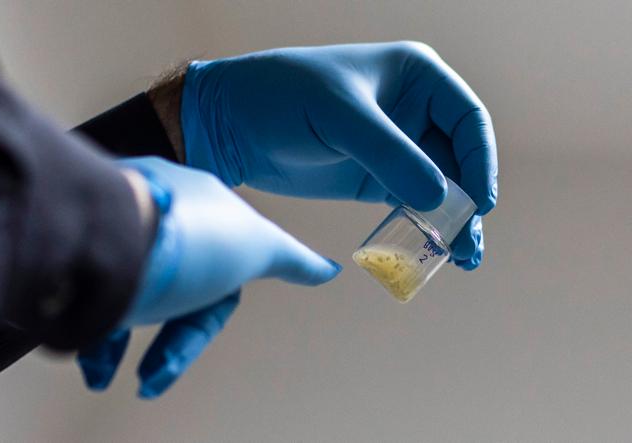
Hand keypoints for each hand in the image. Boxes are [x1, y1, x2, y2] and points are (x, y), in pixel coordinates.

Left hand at [78, 157, 340, 397]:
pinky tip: (91, 361)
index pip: (220, 281)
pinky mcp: (89, 258)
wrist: (116, 237)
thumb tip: (330, 270)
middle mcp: (164, 229)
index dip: (208, 321)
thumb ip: (292, 260)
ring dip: (119, 347)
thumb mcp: (257, 248)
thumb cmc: (191, 240)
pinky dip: (95, 337)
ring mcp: (124, 244)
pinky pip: (93, 301)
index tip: (186, 353)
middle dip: (169, 342)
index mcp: (204, 215)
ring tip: (103, 373)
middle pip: (178, 299)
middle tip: (150, 378)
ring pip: (132, 305)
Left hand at [181, 42, 496, 268]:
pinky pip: (409, 204)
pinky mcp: (371, 179)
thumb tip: (441, 199)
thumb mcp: (339, 116)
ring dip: (451, 222)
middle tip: (468, 245)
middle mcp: (412, 112)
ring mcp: (394, 149)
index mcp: (415, 76)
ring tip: (461, 258)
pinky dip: (422, 227)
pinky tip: (431, 252)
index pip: (468, 119)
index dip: (480, 160)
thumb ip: (390, 154)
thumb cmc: (282, 97)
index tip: (480, 201)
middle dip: (468, 202)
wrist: (230, 124)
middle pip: (458, 160)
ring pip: (439, 187)